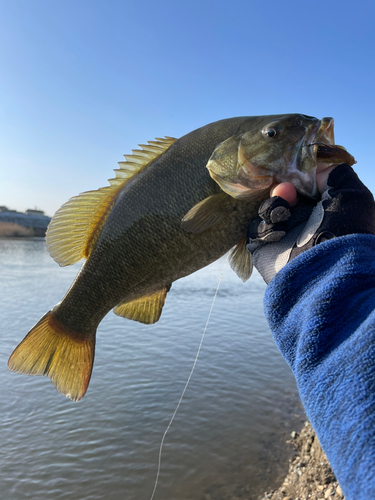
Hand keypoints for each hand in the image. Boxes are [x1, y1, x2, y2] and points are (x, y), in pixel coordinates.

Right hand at [246, 164, 374, 282]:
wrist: (326, 270)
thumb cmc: (344, 230)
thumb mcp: (351, 192)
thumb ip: (334, 173)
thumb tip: (311, 170)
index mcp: (324, 209)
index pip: (303, 186)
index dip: (296, 176)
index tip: (293, 173)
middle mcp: (303, 222)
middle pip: (282, 194)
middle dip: (282, 190)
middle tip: (286, 191)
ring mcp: (283, 236)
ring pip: (266, 210)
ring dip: (272, 206)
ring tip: (282, 213)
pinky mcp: (264, 249)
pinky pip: (255, 229)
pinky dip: (264, 226)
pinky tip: (278, 231)